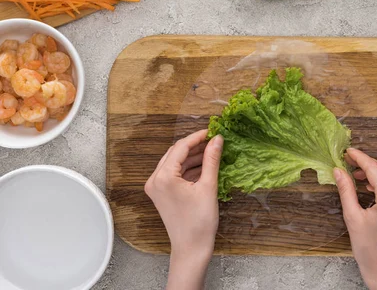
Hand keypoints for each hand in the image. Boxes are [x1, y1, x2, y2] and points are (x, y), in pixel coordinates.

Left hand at [144, 130, 222, 289]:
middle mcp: (155, 180)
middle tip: (214, 140)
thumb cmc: (199, 222)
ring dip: (192, 156)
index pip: (181, 147)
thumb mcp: (208, 186)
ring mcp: (156, 187)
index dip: (198, 137)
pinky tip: (204, 166)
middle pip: (176, 153)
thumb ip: (211, 160)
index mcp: (163, 177)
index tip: (213, 131)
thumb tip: (217, 139)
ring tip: (212, 152)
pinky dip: (188, 168)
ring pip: (175, 162)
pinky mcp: (161, 193)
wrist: (191, 249)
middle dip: (195, 146)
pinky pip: (174, 173)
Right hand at [334, 148, 376, 289]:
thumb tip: (338, 171)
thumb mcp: (352, 217)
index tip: (349, 152)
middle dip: (367, 163)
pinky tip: (371, 183)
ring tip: (358, 175)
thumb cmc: (369, 249)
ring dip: (376, 170)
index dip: (360, 158)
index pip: (375, 169)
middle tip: (349, 163)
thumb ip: (346, 190)